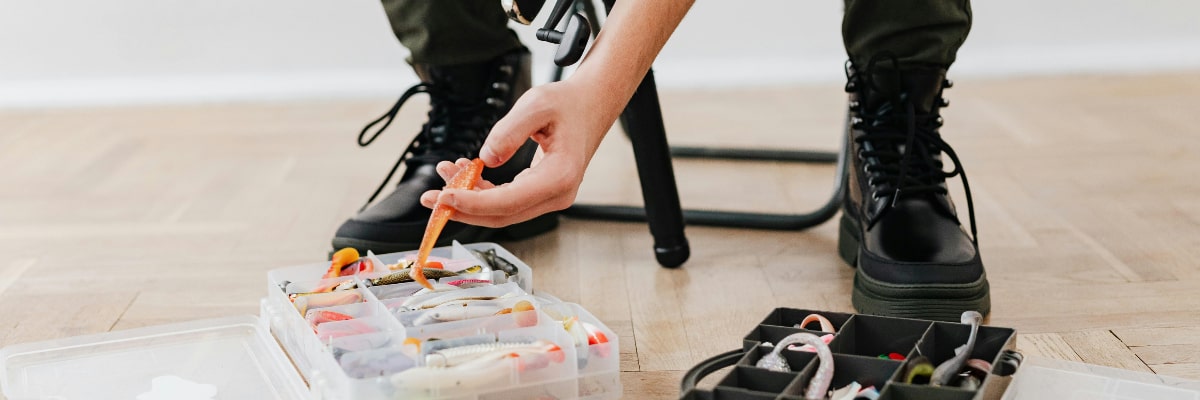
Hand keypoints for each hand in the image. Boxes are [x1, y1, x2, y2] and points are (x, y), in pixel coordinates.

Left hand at [419, 79, 617, 227]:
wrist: (592, 104)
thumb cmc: (568, 103)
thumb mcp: (536, 104)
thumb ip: (509, 131)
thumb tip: (486, 158)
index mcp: (559, 177)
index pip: (507, 202)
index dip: (471, 203)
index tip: (443, 197)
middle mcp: (557, 194)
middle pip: (502, 215)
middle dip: (462, 208)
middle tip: (429, 197)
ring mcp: (550, 197)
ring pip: (502, 210)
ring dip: (469, 198)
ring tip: (444, 173)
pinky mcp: (542, 193)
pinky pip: (507, 200)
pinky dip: (482, 191)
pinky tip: (465, 173)